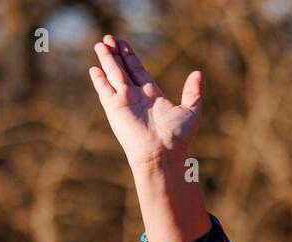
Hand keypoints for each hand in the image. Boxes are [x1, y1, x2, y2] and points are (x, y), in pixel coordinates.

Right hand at [88, 34, 202, 168]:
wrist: (162, 154)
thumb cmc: (178, 137)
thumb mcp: (191, 110)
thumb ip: (193, 92)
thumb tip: (198, 74)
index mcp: (152, 96)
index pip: (138, 71)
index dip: (131, 57)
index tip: (123, 44)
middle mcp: (137, 97)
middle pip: (123, 70)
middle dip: (116, 54)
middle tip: (109, 38)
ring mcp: (125, 102)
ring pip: (113, 74)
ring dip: (107, 59)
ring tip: (100, 44)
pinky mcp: (115, 108)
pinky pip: (105, 90)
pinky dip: (99, 80)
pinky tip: (93, 69)